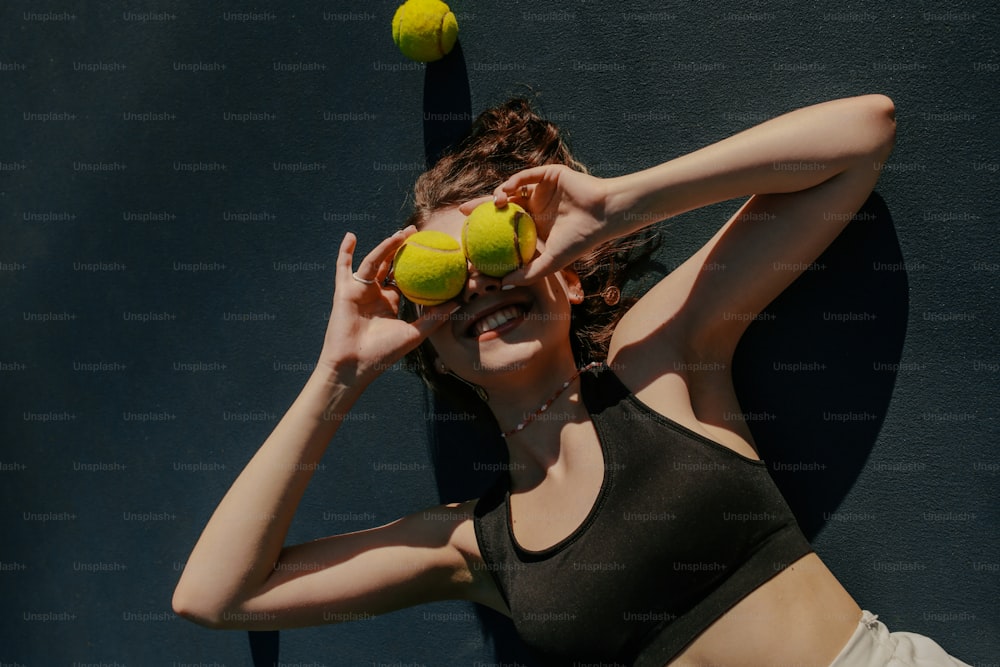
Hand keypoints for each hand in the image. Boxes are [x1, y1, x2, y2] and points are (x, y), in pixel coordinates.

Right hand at [317, 228, 455, 386]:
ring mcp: (359, 291)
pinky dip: (345, 252)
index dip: (416, 263)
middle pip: (389, 264)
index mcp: (390, 302)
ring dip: (386, 246)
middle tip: (417, 231)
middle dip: (401, 247)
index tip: (431, 249)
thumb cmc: (383, 353)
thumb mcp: (414, 334)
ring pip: (373, 262)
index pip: (405, 277)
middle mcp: (375, 294)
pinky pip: (343, 267)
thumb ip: (433, 318)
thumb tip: (458, 303)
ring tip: (400, 234)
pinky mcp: (344, 291)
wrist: (355, 365)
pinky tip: (351, 236)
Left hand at [459, 164, 611, 285]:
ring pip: (512, 190)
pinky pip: (525, 176)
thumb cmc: (580, 240)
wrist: (602, 216)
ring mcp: (542, 190)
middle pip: (503, 205)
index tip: (469, 234)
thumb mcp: (551, 262)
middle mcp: (537, 207)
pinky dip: (513, 182)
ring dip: (498, 194)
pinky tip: (505, 191)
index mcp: (535, 225)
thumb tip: (503, 284)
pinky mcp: (548, 175)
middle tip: (462, 212)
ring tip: (492, 204)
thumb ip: (528, 273)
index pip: (505, 225)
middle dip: (480, 208)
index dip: (487, 228)